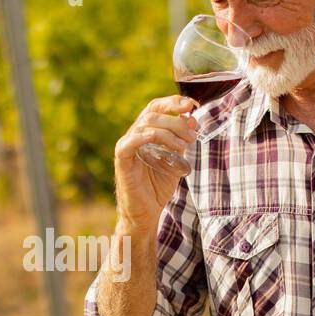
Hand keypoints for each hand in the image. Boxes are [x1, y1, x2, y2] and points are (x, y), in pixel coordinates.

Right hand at [113, 96, 197, 234]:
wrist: (145, 213)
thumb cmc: (158, 187)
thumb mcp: (176, 159)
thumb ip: (182, 140)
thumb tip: (192, 119)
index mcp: (146, 132)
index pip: (156, 107)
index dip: (173, 102)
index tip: (191, 105)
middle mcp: (134, 136)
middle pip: (152, 113)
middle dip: (176, 120)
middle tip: (192, 135)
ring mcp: (126, 147)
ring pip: (145, 125)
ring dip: (168, 131)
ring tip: (183, 145)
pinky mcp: (122, 161)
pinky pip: (129, 143)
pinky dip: (146, 136)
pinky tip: (158, 138)